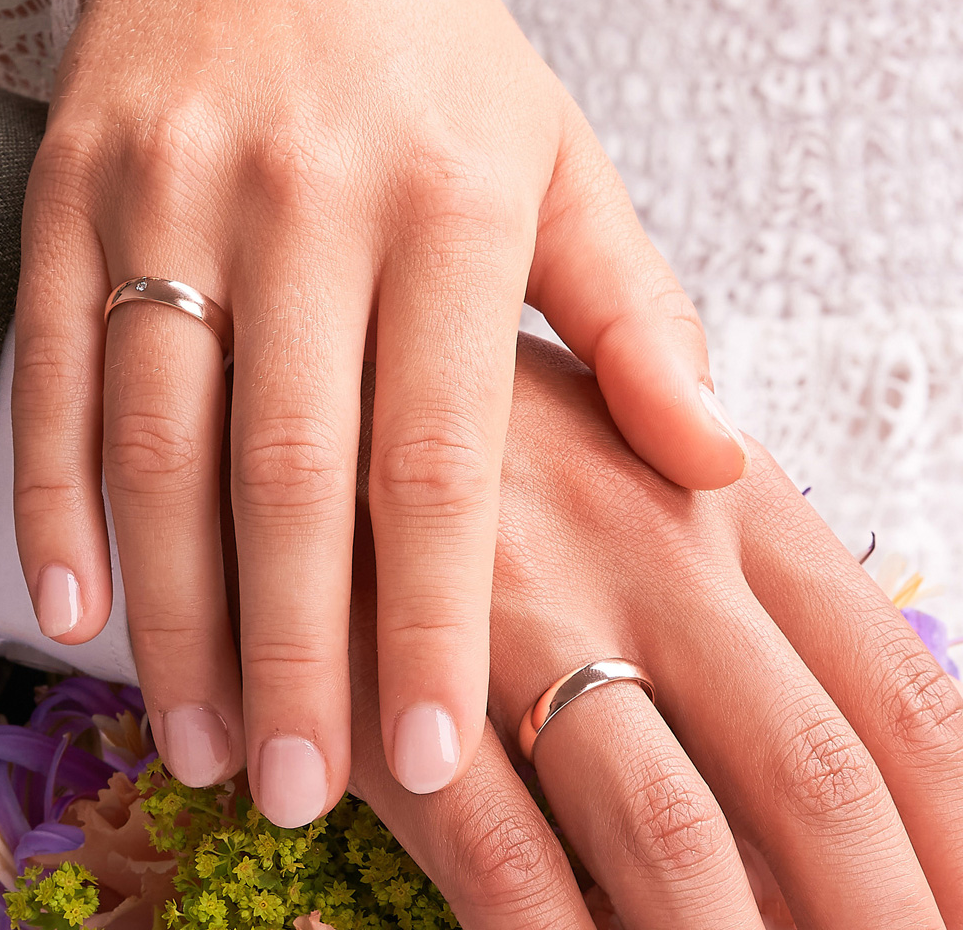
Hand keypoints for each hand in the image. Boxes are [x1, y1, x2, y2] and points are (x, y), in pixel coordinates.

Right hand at [10, 0, 747, 819]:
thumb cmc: (433, 59)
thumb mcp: (562, 162)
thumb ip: (633, 320)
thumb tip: (710, 459)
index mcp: (446, 208)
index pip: (437, 462)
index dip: (429, 621)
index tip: (425, 752)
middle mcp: (302, 208)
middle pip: (286, 476)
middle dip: (288, 655)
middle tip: (292, 788)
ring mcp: (171, 199)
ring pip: (159, 443)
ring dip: (172, 611)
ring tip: (199, 734)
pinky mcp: (76, 194)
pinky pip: (48, 366)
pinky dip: (56, 498)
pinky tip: (76, 606)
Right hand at [352, 335, 962, 928]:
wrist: (336, 363)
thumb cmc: (504, 412)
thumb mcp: (647, 417)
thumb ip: (752, 526)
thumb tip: (846, 687)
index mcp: (726, 494)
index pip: (899, 692)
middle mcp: (647, 554)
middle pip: (812, 780)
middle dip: (884, 924)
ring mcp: (523, 616)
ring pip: (670, 839)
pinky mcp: (401, 673)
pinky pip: (500, 850)